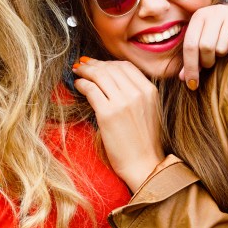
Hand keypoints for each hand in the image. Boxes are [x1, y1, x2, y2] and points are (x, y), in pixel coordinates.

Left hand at [72, 58, 165, 190]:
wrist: (144, 165)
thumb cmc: (144, 142)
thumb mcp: (149, 111)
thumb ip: (137, 94)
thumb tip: (114, 80)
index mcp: (149, 91)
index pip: (126, 66)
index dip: (109, 63)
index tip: (98, 64)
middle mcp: (137, 93)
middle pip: (111, 68)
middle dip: (94, 64)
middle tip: (83, 65)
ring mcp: (123, 102)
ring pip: (100, 75)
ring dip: (86, 71)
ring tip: (77, 72)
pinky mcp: (108, 114)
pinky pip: (91, 90)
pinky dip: (82, 84)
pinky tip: (77, 85)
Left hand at [178, 2, 227, 88]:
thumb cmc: (217, 32)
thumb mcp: (201, 39)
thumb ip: (191, 57)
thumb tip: (183, 78)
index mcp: (198, 16)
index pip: (190, 45)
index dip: (190, 67)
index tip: (192, 84)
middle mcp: (213, 12)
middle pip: (206, 47)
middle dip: (207, 61)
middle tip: (210, 63)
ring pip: (222, 47)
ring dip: (222, 55)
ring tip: (223, 49)